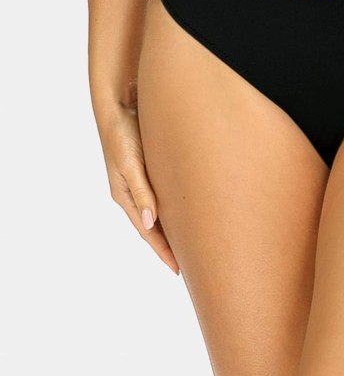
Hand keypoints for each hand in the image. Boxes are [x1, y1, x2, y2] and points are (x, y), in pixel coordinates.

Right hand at [97, 102, 179, 273]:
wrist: (120, 106)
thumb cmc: (123, 135)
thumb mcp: (130, 164)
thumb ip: (141, 192)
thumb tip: (149, 223)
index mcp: (125, 197)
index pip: (147, 233)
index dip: (163, 251)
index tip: (179, 270)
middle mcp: (133, 194)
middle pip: (153, 228)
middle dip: (170, 247)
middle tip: (192, 264)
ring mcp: (142, 184)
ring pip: (160, 214)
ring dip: (173, 230)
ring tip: (192, 246)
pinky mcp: (150, 171)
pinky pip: (164, 198)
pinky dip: (174, 211)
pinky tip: (186, 214)